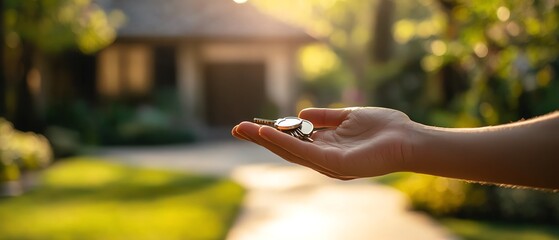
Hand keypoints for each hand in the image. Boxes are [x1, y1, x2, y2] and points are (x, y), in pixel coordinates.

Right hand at [232, 107, 414, 179]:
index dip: (272, 132)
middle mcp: (323, 158)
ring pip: (290, 152)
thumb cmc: (384, 128)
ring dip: (266, 140)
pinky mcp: (335, 165)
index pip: (293, 141)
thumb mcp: (348, 117)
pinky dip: (284, 142)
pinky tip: (268, 132)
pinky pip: (305, 153)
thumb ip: (325, 118)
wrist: (409, 139)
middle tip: (237, 129)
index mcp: (326, 147)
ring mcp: (328, 164)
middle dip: (260, 139)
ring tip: (244, 129)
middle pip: (285, 149)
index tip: (252, 123)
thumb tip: (301, 115)